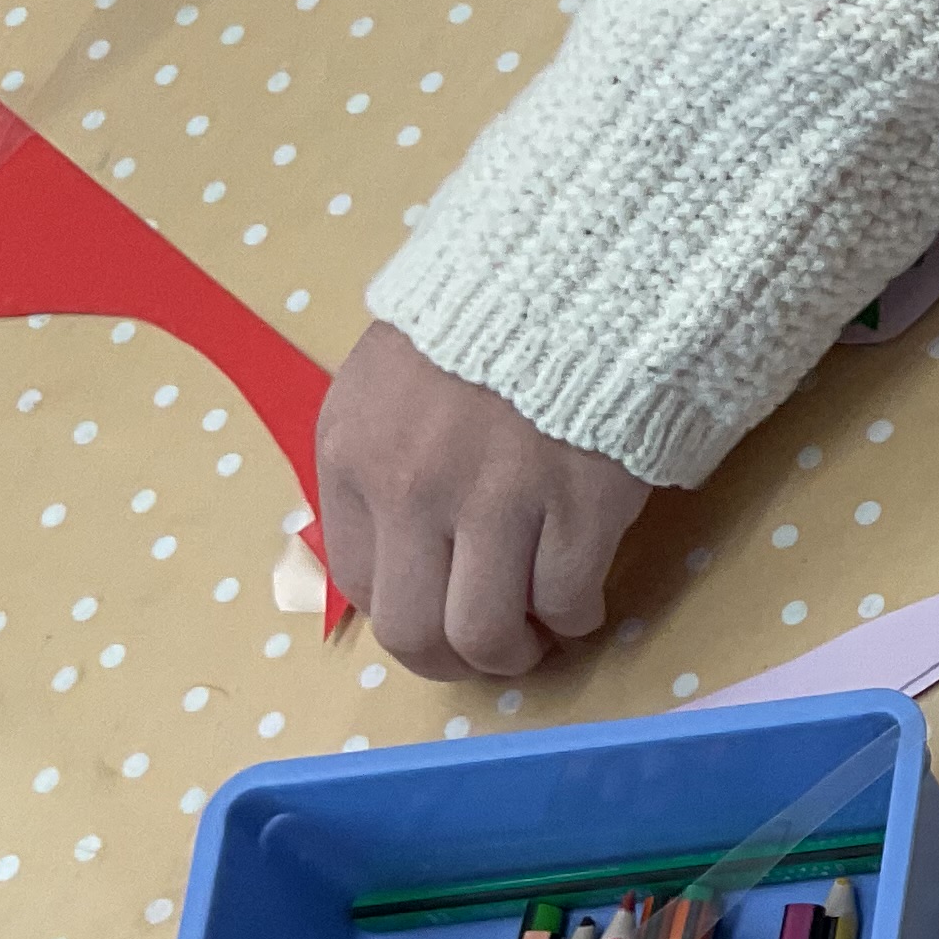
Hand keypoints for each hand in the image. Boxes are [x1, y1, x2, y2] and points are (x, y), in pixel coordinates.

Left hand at [318, 324, 650, 681]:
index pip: (362, 588)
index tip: (444, 616)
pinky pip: (568, 600)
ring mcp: (499, 501)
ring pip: (488, 633)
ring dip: (515, 654)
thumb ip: (375, 471)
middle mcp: (415, 490)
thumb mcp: (384, 388)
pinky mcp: (581, 505)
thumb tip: (398, 560)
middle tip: (491, 651)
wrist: (574, 276)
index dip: (408, 620)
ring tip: (539, 635)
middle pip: (416, 633)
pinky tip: (583, 597)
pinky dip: (576, 616)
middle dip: (453, 662)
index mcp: (355, 458)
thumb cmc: (480, 330)